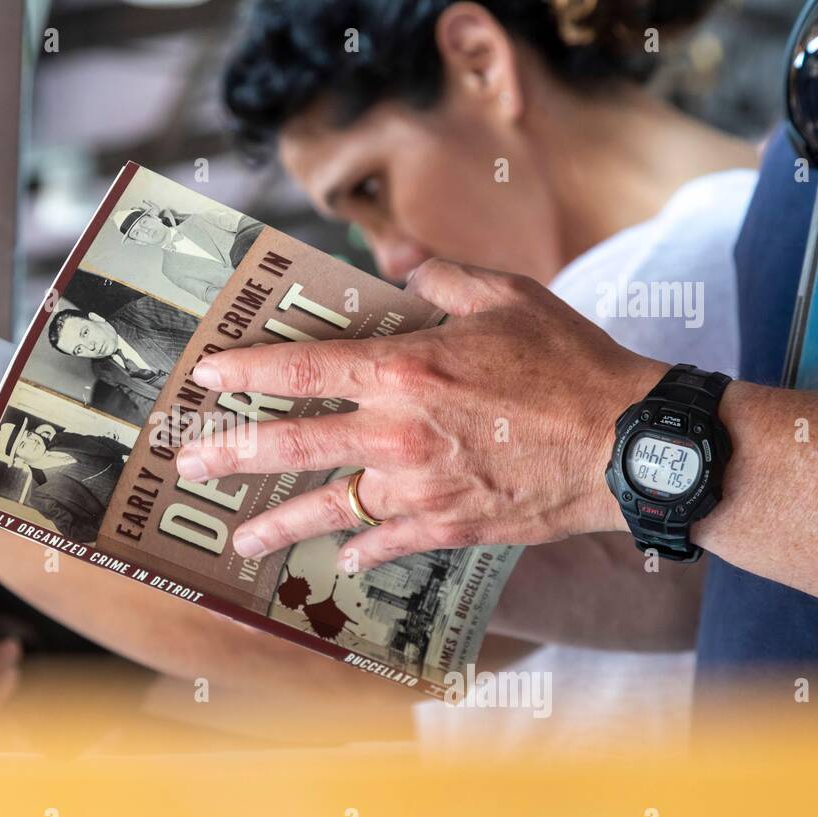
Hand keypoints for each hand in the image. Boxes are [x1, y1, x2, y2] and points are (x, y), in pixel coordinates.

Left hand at [175, 259, 667, 569]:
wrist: (628, 444)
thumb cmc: (568, 362)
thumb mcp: (504, 295)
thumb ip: (436, 274)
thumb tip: (391, 257)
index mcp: (405, 370)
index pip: (304, 368)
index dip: (248, 370)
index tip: (205, 377)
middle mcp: (399, 433)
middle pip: (295, 445)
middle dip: (233, 453)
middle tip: (189, 464)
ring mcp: (421, 487)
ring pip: (331, 507)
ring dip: (279, 523)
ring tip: (240, 538)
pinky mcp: (450, 525)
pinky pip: (388, 541)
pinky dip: (361, 549)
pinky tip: (338, 557)